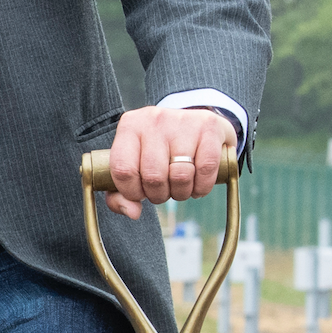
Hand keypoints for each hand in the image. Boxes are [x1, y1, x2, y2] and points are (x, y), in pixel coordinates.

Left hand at [105, 106, 232, 219]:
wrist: (197, 123)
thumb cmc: (159, 150)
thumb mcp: (135, 164)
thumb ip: (120, 194)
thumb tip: (133, 213)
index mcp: (129, 126)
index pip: (123, 169)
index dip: (131, 192)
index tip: (140, 195)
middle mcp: (154, 119)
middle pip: (153, 175)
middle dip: (158, 195)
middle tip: (163, 193)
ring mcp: (183, 121)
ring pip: (180, 175)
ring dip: (180, 193)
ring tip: (180, 190)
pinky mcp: (210, 126)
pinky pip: (206, 168)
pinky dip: (202, 187)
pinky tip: (197, 186)